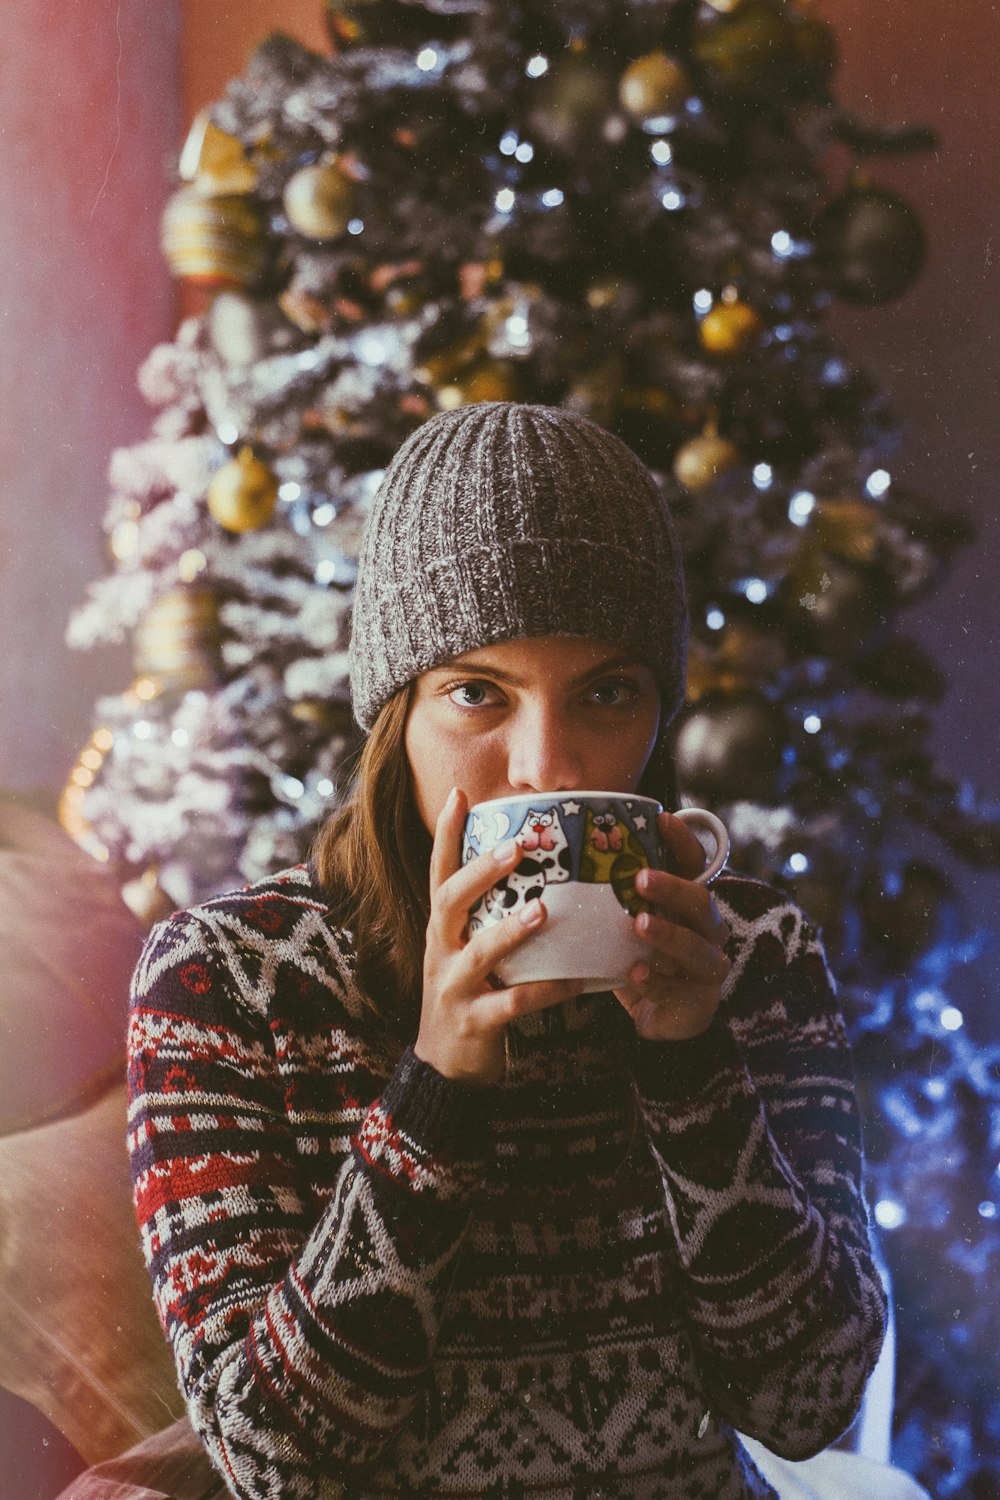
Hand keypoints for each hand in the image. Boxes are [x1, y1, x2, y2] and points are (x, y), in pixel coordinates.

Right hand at [414, 787, 580, 1086]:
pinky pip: (512, 1004)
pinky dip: (545, 991)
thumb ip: (487, 914)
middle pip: (449, 902)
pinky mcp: (474, 1021)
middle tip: (515, 847)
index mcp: (441, 928)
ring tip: (543, 910)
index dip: (446, 835)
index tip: (460, 794)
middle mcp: (440, 949)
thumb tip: (535, 870)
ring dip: (511, 930)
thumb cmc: (466, 993)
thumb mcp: (465, 948)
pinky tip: (576, 981)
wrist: (443, 1065)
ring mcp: (453, 986)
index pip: (438, 872)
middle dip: (480, 873)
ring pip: (479, 952)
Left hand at [613, 811, 730, 1041]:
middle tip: (640, 878)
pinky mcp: (698, 1001)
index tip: (662, 818)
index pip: (696, 865)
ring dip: (668, 933)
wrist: (658, 1018)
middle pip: (701, 902)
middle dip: (672, 888)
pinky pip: (677, 989)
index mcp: (691, 905)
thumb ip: (615, 896)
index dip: (683, 842)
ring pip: (696, 947)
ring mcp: (708, 966)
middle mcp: (708, 931)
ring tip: (639, 924)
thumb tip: (569, 854)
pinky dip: (656, 981)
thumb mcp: (628, 924)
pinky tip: (635, 974)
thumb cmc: (640, 958)